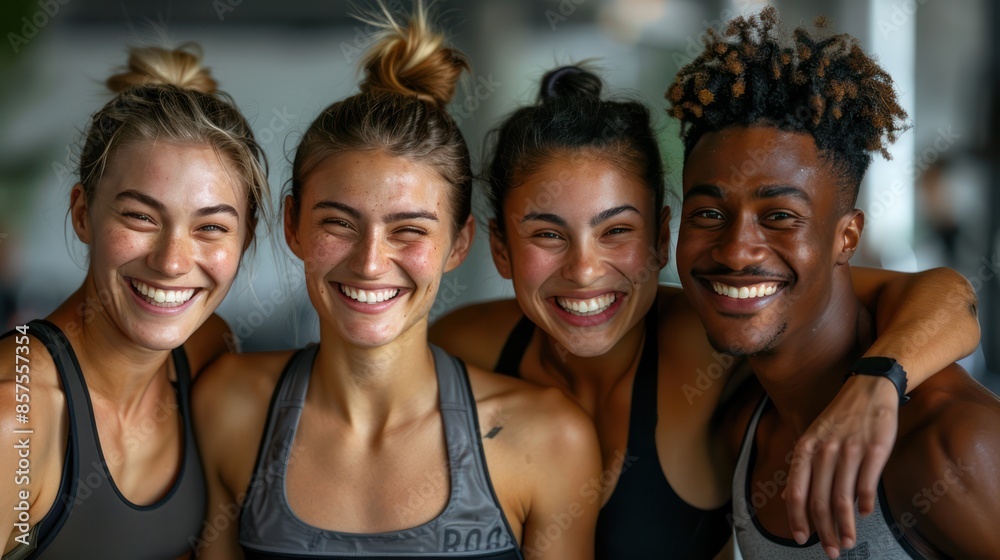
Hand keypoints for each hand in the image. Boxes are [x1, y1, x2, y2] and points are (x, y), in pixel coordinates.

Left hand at [783, 375, 898, 558]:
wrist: (868, 389)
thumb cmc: (839, 418)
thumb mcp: (812, 438)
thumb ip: (800, 470)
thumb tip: (785, 499)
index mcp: (805, 449)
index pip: (796, 492)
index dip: (797, 519)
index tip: (802, 540)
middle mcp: (824, 451)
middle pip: (820, 502)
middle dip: (824, 532)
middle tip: (831, 551)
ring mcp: (849, 451)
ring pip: (842, 499)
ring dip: (845, 526)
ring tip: (848, 541)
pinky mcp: (874, 450)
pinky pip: (866, 485)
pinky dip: (864, 505)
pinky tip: (864, 514)